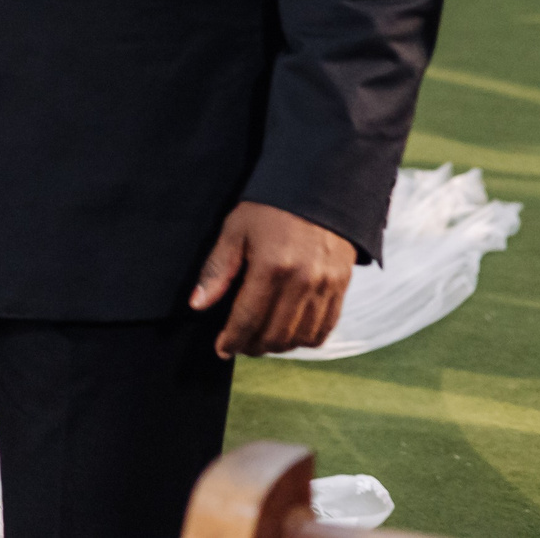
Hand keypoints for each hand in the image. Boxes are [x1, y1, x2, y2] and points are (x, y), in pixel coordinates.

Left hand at [190, 201, 355, 356]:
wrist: (318, 189)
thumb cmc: (269, 209)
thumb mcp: (235, 230)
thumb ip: (217, 270)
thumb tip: (198, 304)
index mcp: (272, 267)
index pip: (248, 318)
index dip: (232, 339)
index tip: (221, 349)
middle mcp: (302, 281)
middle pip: (275, 335)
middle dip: (253, 346)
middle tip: (239, 344)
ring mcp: (325, 286)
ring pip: (300, 337)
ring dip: (278, 346)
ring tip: (261, 339)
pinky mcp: (341, 287)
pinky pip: (325, 329)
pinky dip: (305, 339)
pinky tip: (289, 334)